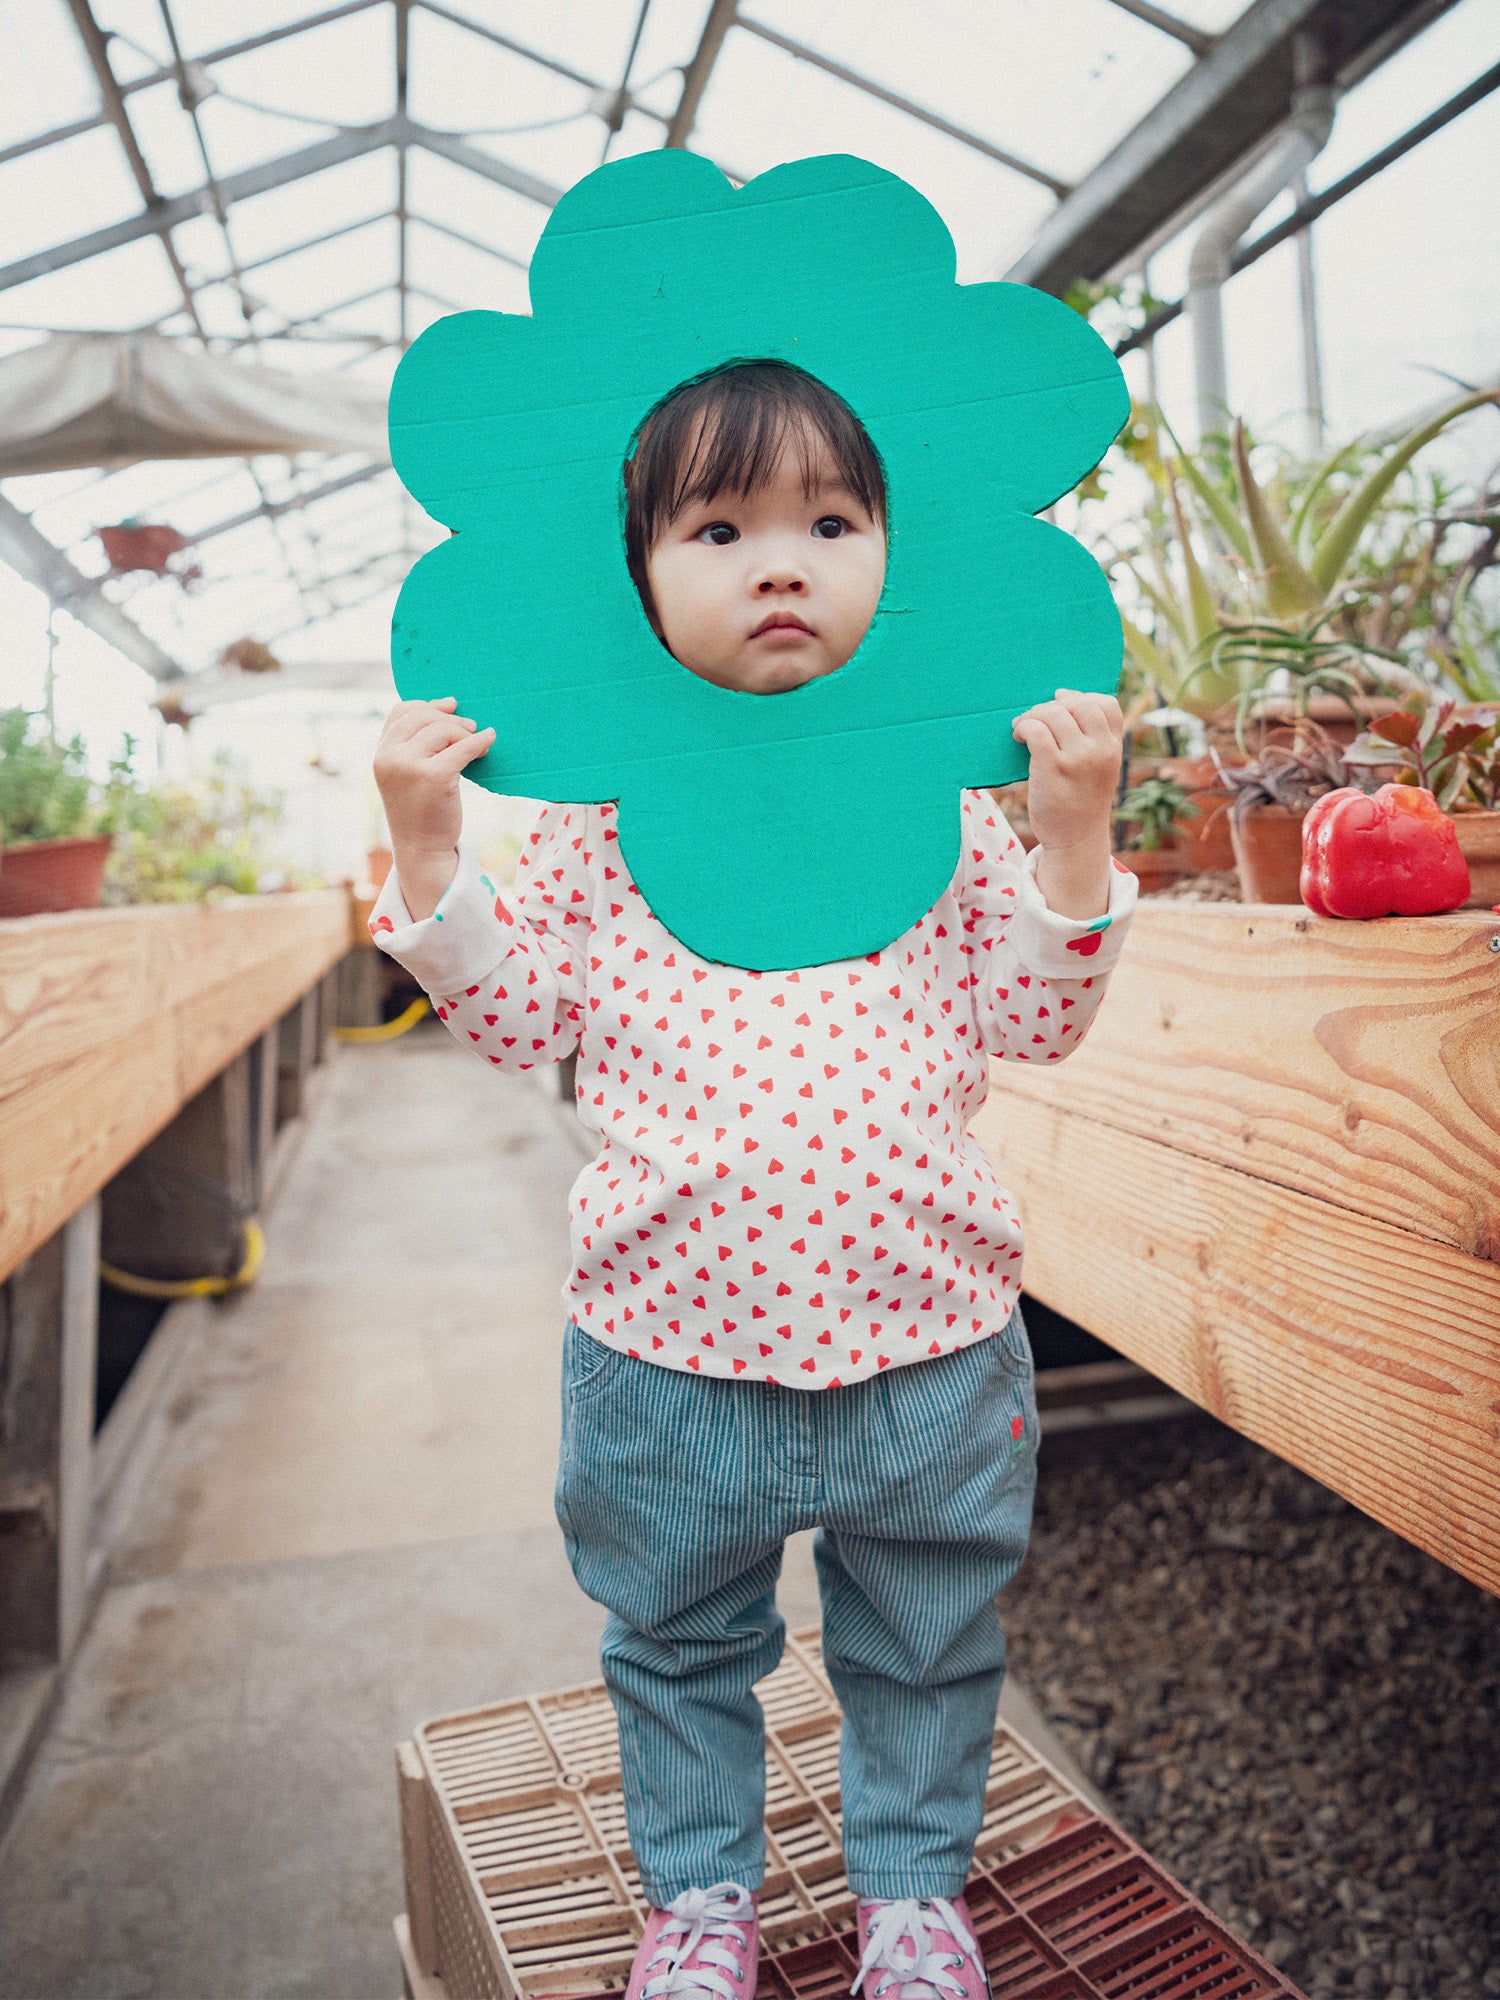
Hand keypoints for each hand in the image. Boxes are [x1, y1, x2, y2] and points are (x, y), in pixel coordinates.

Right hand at [373, 696, 494, 919]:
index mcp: (381, 754)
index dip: (428, 704)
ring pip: (442, 730)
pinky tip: (489, 742)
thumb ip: (416, 745)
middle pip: (423, 717)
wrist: (421, 850)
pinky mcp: (433, 777)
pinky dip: (479, 742)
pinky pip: (462, 748)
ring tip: (480, 743)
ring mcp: (408, 767)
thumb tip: (449, 705)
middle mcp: (389, 757)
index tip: (452, 705)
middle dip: (451, 719)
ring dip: (465, 733)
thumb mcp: (408, 774)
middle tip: (472, 728)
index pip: (401, 712)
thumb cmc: (421, 811)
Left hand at [1012, 689, 1123, 920]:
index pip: (1106, 703)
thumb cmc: (1081, 801)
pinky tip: (1019, 736)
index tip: (1061, 702)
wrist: (1076, 839)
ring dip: (1033, 715)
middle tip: (1037, 718)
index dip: (1081, 697)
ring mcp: (1078, 759)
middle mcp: (1100, 750)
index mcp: (1114, 748)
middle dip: (1053, 705)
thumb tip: (1064, 699)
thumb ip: (1093, 739)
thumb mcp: (1100, 769)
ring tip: (1023, 727)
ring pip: (1054, 714)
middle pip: (1078, 704)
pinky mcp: (1053, 768)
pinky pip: (1036, 730)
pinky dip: (1024, 727)